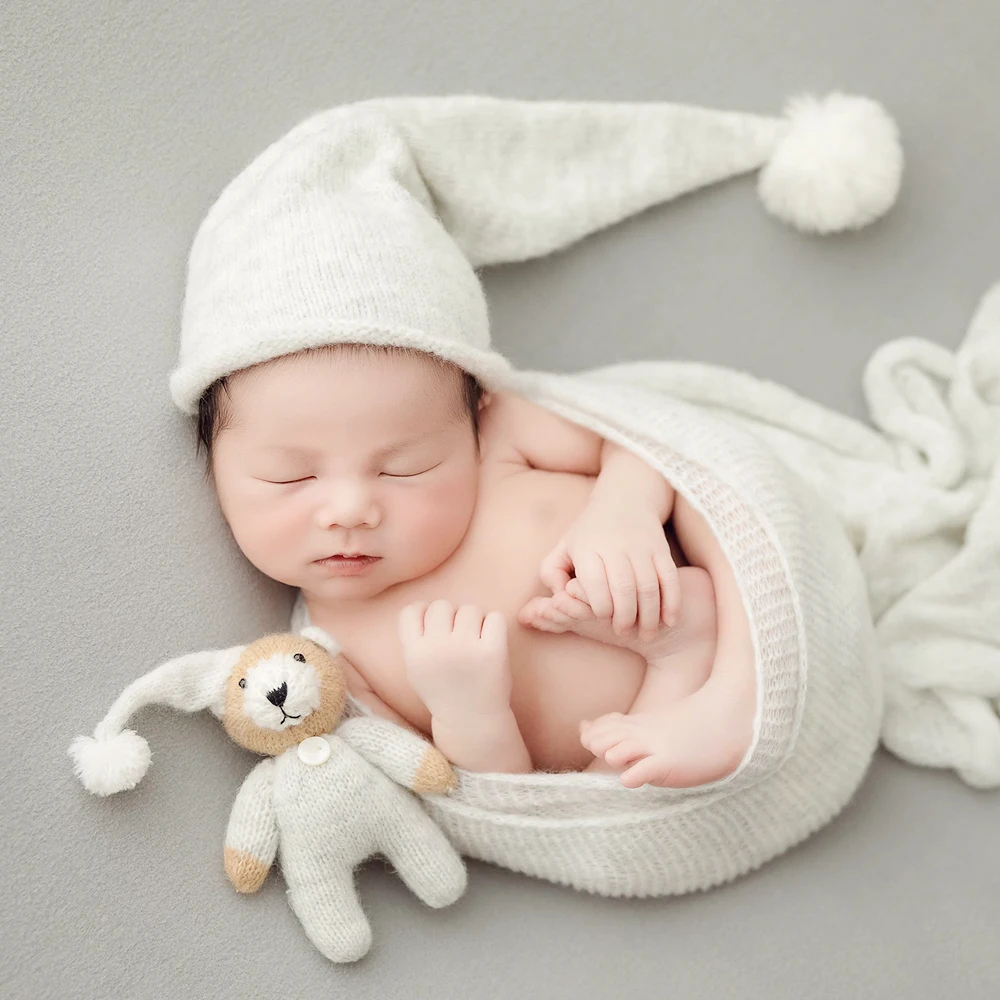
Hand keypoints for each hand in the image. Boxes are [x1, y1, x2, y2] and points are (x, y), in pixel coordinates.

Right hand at [398, 600, 510, 718]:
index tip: (433, 626)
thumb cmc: (443, 690)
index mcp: (415, 653)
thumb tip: (425, 606)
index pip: (412, 611)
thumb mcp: (416, 670)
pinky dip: (493, 626)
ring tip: (473, 643)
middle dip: (450, 617)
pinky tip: (489, 643)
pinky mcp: (493, 651)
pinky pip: (494, 617)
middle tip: (457, 637)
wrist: (472, 720)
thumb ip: (416, 639)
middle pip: (441, 605)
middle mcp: (437, 648)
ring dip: (473, 621)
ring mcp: (466, 648)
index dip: (423, 613)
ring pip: (469, 609)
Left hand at [533, 498, 680, 636]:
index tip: (602, 619)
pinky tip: (669, 620)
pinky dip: (672, 601)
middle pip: (624, 587)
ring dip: (650, 615)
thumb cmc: (588, 532)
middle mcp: (616, 546)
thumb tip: (558, 597)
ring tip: (646, 634)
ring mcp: (641, 547)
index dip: (599, 606)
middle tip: (623, 632)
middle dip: (625, 616)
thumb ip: (551, 573)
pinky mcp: (661, 549)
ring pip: (649, 586)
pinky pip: (670, 578)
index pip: (594, 582)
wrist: (624, 498)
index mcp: (588, 547)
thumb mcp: (563, 547)